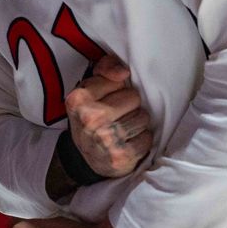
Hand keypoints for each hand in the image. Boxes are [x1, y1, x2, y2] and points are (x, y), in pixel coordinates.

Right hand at [64, 53, 152, 178]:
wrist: (89, 158)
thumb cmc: (93, 117)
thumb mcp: (90, 89)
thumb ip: (105, 69)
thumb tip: (123, 72)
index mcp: (78, 99)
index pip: (119, 79)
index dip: (117, 88)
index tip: (109, 98)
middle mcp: (89, 118)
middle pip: (134, 97)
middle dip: (129, 105)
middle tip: (117, 115)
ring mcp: (105, 138)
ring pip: (143, 117)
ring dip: (137, 123)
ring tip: (123, 128)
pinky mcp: (120, 156)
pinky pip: (147, 138)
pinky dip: (141, 141)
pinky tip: (128, 142)